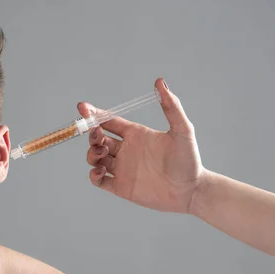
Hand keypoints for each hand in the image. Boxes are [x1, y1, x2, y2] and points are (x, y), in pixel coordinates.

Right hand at [80, 78, 207, 213]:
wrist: (191, 191)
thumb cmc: (189, 160)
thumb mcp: (182, 130)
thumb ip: (171, 106)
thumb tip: (160, 82)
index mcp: (136, 134)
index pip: (109, 121)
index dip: (94, 114)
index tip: (83, 108)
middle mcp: (126, 150)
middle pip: (98, 139)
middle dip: (92, 135)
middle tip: (97, 135)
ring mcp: (122, 169)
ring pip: (95, 158)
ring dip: (92, 154)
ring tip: (102, 154)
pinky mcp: (120, 187)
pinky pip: (98, 181)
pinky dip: (93, 175)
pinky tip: (100, 171)